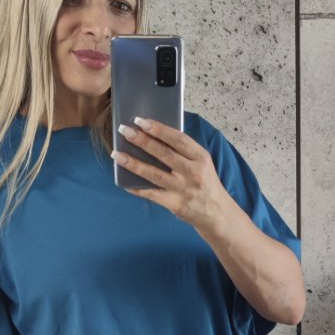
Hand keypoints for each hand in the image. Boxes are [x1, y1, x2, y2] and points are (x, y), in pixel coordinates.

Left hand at [112, 117, 231, 231]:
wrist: (216, 213)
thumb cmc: (205, 183)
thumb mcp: (202, 163)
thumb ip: (183, 151)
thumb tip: (153, 136)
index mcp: (201, 157)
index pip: (178, 139)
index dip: (159, 129)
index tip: (141, 121)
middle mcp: (193, 173)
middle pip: (164, 154)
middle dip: (142, 141)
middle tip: (124, 131)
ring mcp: (184, 190)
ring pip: (155, 174)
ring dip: (133, 163)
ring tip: (117, 154)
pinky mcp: (176, 204)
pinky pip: (152, 194)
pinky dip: (137, 188)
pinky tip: (124, 182)